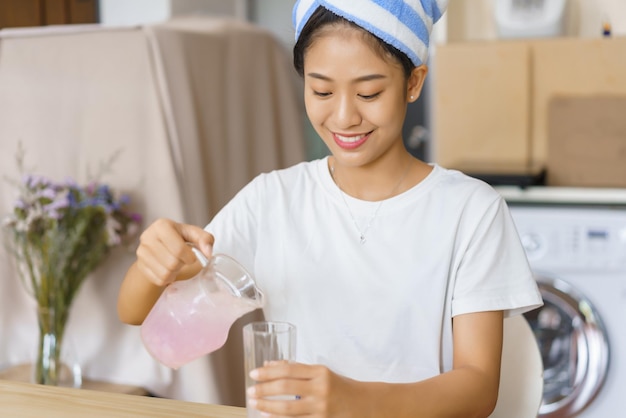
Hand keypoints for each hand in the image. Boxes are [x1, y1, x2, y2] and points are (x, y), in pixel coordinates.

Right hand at [135, 218, 213, 286]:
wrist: (159, 247)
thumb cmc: (180, 239)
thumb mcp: (194, 234)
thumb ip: (205, 239)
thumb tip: (208, 252)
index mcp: (162, 225)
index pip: (178, 249)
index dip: (189, 257)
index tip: (192, 257)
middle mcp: (148, 237)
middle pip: (172, 263)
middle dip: (182, 265)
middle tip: (183, 260)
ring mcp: (141, 252)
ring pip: (165, 273)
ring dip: (175, 273)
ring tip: (175, 265)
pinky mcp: (140, 266)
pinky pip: (159, 280)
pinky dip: (168, 278)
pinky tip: (168, 270)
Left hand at [247, 362, 362, 417]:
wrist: (364, 405)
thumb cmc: (340, 387)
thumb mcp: (321, 374)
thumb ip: (297, 370)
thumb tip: (269, 365)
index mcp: (320, 372)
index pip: (289, 369)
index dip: (268, 372)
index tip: (254, 374)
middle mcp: (321, 388)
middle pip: (286, 387)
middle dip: (264, 389)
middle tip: (250, 390)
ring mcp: (321, 407)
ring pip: (288, 408)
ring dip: (268, 405)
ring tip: (255, 403)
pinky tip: (268, 416)